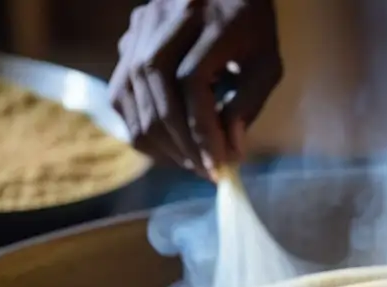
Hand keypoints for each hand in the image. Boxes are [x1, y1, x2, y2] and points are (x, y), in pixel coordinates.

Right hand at [108, 0, 281, 176]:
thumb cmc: (253, 29)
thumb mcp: (266, 64)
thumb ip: (248, 104)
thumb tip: (228, 151)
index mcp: (209, 20)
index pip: (192, 82)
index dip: (202, 130)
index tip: (219, 164)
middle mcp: (166, 17)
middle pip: (158, 88)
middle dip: (181, 141)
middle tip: (205, 170)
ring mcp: (140, 26)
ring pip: (131, 92)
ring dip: (159, 139)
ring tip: (189, 161)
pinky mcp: (127, 39)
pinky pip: (120, 91)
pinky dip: (139, 124)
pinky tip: (166, 145)